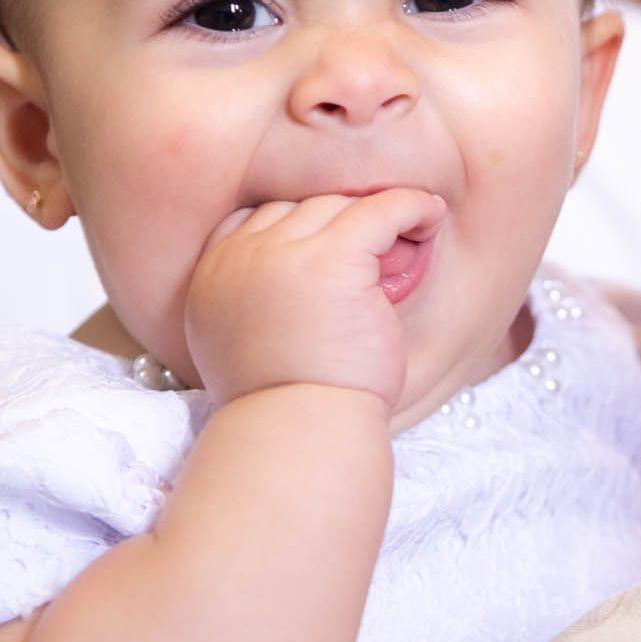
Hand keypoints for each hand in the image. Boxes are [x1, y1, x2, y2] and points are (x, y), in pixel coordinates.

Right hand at [184, 190, 445, 412]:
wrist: (301, 435)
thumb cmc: (286, 408)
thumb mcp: (240, 350)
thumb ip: (251, 304)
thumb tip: (290, 283)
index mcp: (210, 279)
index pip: (254, 220)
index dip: (298, 229)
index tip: (330, 249)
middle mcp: (239, 258)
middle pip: (298, 210)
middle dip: (338, 226)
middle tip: (377, 249)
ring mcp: (284, 254)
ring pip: (337, 206)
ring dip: (373, 218)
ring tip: (409, 234)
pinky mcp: (335, 258)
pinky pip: (380, 210)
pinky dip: (410, 207)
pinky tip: (430, 216)